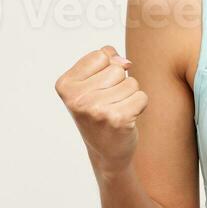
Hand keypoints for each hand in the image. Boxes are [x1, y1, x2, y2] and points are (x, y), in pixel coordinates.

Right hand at [54, 45, 147, 175]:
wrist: (106, 152)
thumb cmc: (99, 112)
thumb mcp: (91, 83)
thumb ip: (106, 60)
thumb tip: (125, 62)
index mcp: (65, 85)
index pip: (101, 55)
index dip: (106, 69)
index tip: (97, 89)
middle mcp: (77, 99)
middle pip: (117, 69)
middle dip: (119, 82)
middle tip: (108, 103)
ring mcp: (97, 110)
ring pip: (131, 82)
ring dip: (129, 95)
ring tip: (116, 110)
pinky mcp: (118, 120)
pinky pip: (141, 96)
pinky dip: (139, 105)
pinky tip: (127, 118)